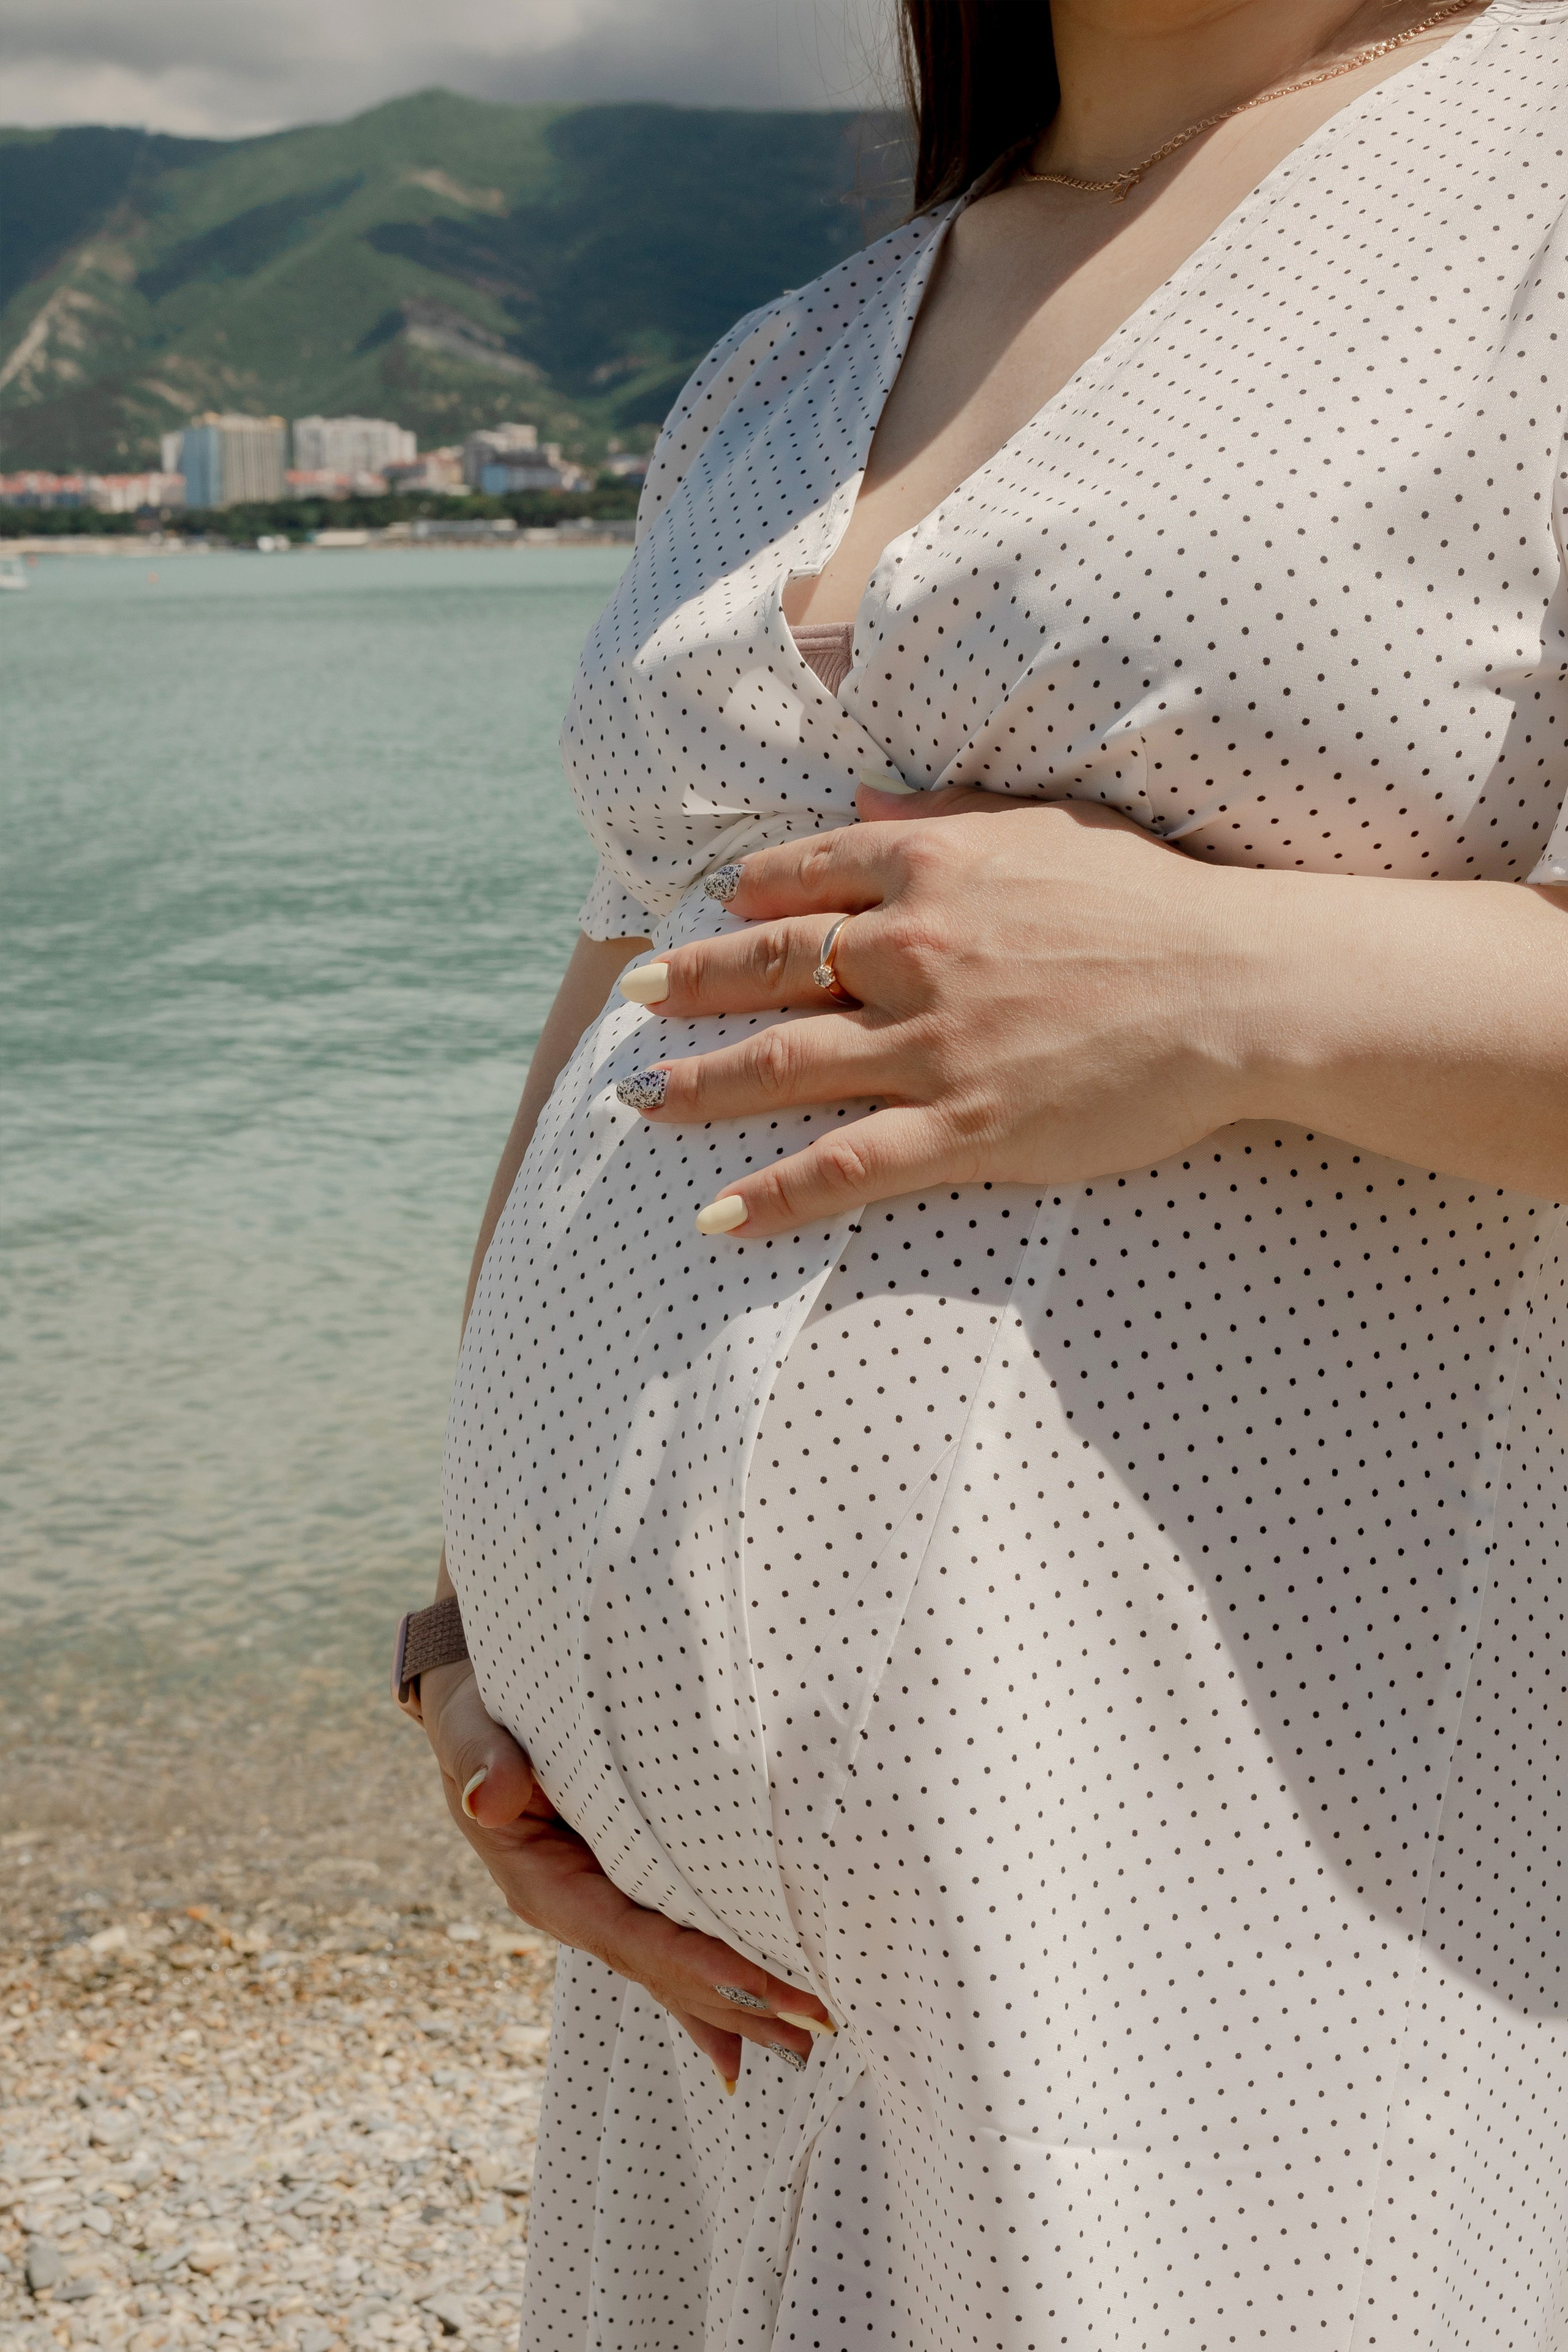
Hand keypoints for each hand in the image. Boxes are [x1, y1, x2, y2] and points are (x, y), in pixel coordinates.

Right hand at [419, 1660, 831, 2085]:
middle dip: (738, 2001)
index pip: (628, 1935)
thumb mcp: (473, 1728)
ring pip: (675, 1969)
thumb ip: (484, 1759)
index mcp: (544, 1883)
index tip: (759, 1986)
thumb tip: (491, 1796)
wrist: (478, 1714)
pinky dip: (711, 1988)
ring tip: (808, 2044)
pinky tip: (750, 2036)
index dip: (693, 1964)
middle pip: (664, 1969)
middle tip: (817, 2025)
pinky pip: (671, 1949)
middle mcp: (577, 1909)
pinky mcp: (622, 1892)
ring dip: (739, 2006)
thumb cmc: (482, 1712)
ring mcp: (601, 1907)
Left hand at [620, 779, 1254, 1234]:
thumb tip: (857, 808)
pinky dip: (772, 1196)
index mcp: (931, 870)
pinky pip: (844, 1168)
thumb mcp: (1045, 826)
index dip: (745, 899)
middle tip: (630, 996)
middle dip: (688, 984)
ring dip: (699, 1084)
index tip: (707, 914)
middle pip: (769, 967)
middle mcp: (913, 951)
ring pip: (783, 1065)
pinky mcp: (964, 1126)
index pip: (805, 877)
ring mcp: (932, 1044)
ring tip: (635, 1102)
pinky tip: (713, 1218)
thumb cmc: (1154, 901)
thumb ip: (940, 821)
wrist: (1239, 985)